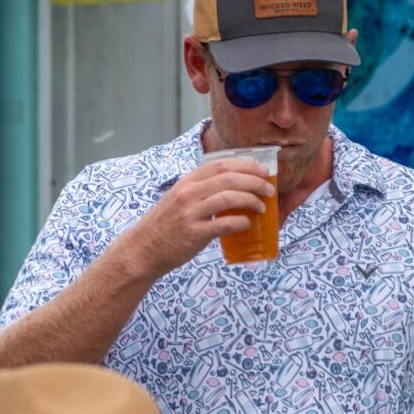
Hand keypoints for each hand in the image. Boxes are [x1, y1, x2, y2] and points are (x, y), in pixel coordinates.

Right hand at [118, 157, 273, 279]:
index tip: (263, 170)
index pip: (221, 165)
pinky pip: (224, 224)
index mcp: (187, 181)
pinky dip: (241, 222)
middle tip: (269, 189)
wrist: (144, 249)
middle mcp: (188, 193)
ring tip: (262, 207)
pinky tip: (248, 224)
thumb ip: (201, 191)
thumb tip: (233, 190)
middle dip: (254, 182)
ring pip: (229, 198)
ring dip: (251, 201)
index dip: (246, 165)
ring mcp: (191, 213)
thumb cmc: (166, 225)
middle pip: (229, 179)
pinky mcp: (194, 233)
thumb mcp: (180, 199)